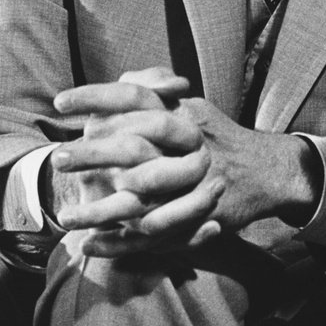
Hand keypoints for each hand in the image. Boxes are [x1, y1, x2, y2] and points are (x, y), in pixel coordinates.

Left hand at [50, 68, 323, 257]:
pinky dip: (119, 245)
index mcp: (183, 116)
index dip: (96, 96)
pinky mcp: (194, 219)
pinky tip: (90, 247)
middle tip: (58, 158)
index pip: (136, 95)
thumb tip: (124, 77)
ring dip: (99, 211)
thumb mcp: (193, 107)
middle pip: (133, 148)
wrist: (267, 172)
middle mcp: (187, 146)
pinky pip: (151, 236)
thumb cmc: (221, 138)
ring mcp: (192, 186)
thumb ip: (160, 90)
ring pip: (139, 202)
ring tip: (65, 217)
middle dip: (92, 154)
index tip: (61, 100)